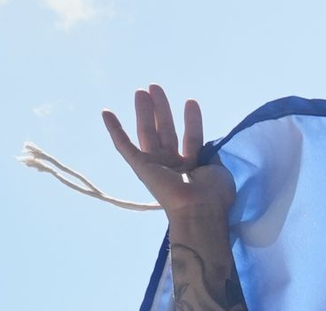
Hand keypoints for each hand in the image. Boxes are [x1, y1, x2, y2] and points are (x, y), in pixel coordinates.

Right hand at [102, 84, 234, 219]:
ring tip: (142, 90)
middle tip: (155, 87)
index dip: (192, 121)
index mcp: (193, 167)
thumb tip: (210, 144)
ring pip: (147, 132)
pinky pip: (124, 147)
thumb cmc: (214, 194)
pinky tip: (106, 112)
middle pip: (165, 131)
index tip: (191, 102)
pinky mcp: (141, 167)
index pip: (191, 139)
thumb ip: (212, 154)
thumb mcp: (219, 169)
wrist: (200, 209)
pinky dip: (114, 130)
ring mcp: (157, 166)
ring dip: (145, 111)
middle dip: (161, 109)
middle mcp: (174, 166)